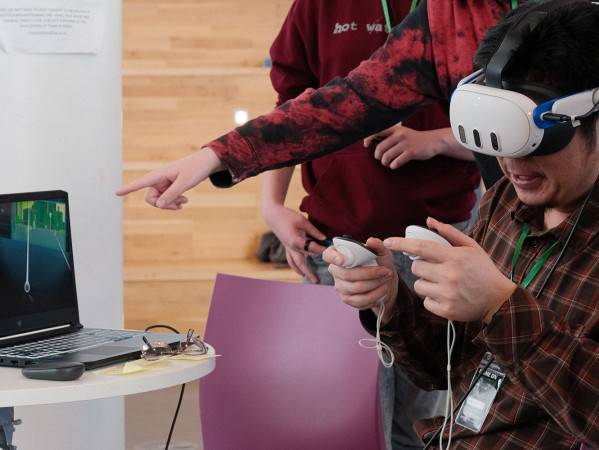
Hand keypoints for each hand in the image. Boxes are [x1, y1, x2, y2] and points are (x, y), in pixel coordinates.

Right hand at [115, 147, 224, 209]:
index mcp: (159, 175)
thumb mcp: (185, 183)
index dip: (128, 189)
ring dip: (171, 204)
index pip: (140, 183)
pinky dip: (174, 202)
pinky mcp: (170, 187)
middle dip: (163, 205)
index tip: (116, 193)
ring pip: (160, 201)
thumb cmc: (195, 169)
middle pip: (151, 199)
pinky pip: (167, 199)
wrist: (205, 164)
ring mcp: (164, 184)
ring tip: (185, 202)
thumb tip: (159, 206)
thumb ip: (172, 194)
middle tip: (178, 206)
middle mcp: (158, 180)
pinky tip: (184, 201)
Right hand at [263, 202, 326, 282]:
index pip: (312, 248)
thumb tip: (323, 238)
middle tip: (317, 280)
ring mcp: (288, 248)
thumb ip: (313, 230)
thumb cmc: (287, 216)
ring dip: (302, 271)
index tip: (329, 250)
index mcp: (295, 241)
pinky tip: (299, 270)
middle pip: (303, 262)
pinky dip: (295, 267)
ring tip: (309, 278)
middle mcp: (291, 247)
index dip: (321, 249)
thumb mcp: (302, 220)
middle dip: (310, 271)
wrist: (272, 215)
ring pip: (295, 264)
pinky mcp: (286, 247)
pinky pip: (290, 260)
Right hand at [323, 238, 397, 323]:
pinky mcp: (348, 299)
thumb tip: (371, 241)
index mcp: (339, 254)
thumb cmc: (379, 262)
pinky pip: (361, 299)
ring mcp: (340, 286)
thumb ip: (377, 245)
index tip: (342, 260)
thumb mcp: (381, 252)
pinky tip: (383, 288)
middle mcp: (336, 271)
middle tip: (386, 271)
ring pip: (356, 287)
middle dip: (369, 273)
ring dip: (375, 283)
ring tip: (387, 278)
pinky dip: (376, 294)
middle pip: (346, 274)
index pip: (328, 255)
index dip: (333, 257)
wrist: (384, 280)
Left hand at [364, 126, 471, 168]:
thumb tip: (370, 143)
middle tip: (381, 159)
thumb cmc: (412, 139)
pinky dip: (393, 166)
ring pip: (386, 156)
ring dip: (385, 163)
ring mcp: (406, 143)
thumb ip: (388, 137)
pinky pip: (396, 162)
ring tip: (388, 163)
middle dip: (378, 156)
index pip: (377, 131)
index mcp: (395, 129)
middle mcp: (399, 134)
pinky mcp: (411, 152)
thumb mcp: (401, 133)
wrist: (432, 141)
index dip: (368, 138)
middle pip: (380, 148)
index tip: (365, 145)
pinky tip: (394, 165)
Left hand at [385, 217, 515, 322]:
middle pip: (416, 268)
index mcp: (455, 257)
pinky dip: (432, 299)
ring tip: (442, 283)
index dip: (401, 244)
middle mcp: (450, 276)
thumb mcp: (471, 247)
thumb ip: (449, 233)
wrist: (498, 299)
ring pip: (418, 286)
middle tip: (435, 268)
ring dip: (425, 284)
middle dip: (421, 267)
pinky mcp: (446, 310)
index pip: (421, 247)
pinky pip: (425, 302)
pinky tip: (445, 296)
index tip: (388, 241)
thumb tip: (429, 221)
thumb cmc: (482, 270)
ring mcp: (447, 294)